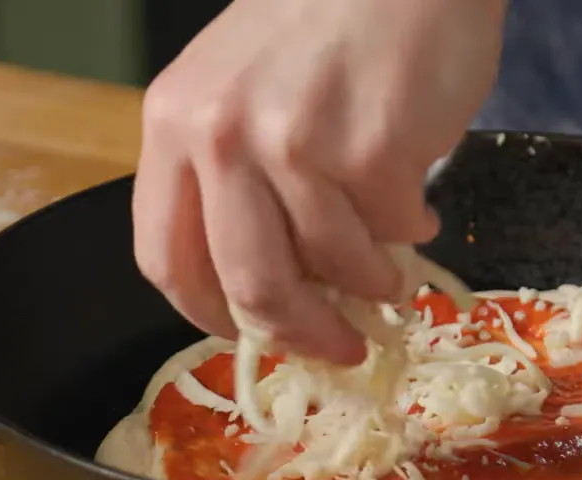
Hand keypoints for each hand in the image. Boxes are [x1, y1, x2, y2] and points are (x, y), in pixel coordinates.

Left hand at [133, 0, 507, 364]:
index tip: (252, 334)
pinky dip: (410, 231)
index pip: (166, 258)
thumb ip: (234, 177)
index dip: (210, 314)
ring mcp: (296, 143)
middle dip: (302, 333)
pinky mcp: (371, 149)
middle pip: (250, 285)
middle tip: (340, 346)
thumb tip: (275, 284)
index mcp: (176, 124)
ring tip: (392, 262)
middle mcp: (223, 136)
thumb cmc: (327, 20)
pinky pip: (391, 231)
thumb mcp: (241, 87)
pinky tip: (415, 202)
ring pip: (332, 267)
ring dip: (371, 280)